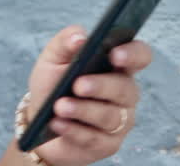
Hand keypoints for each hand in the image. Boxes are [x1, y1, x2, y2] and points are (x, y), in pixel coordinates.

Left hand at [23, 26, 151, 165]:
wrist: (39, 121)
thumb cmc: (52, 85)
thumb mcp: (52, 60)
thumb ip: (65, 42)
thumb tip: (80, 37)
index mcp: (116, 66)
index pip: (140, 56)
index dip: (133, 54)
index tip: (115, 54)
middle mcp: (124, 93)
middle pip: (125, 89)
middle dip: (101, 86)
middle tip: (77, 85)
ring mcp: (120, 120)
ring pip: (110, 116)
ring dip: (82, 110)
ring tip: (60, 106)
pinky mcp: (108, 144)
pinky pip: (95, 138)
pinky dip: (74, 130)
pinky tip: (57, 124)